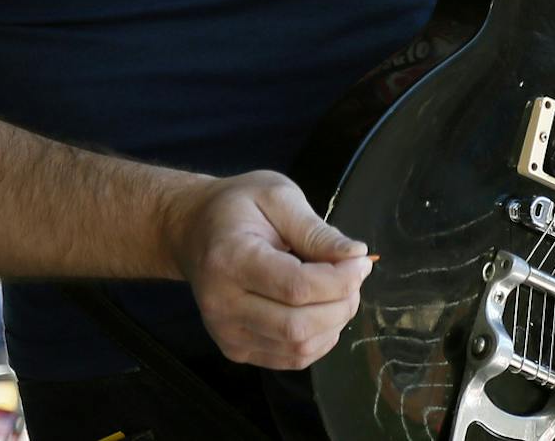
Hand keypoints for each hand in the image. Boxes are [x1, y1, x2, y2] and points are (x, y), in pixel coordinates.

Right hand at [166, 171, 371, 370]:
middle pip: (298, 326)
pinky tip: (321, 309)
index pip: (296, 287)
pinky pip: (291, 358)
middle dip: (342, 303)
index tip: (360, 260)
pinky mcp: (235, 350)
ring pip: (298, 348)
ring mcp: (226, 333)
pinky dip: (319, 338)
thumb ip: (316, 230)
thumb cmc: (237, 207)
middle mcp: (222, 305)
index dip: (340, 279)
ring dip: (334, 323)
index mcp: (230, 260)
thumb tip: (355, 256)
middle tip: (354, 275)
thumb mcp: (278, 196)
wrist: (193, 230)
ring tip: (338, 289)